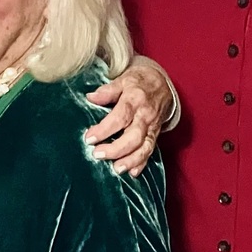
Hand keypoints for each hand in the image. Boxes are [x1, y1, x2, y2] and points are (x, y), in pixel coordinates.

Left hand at [85, 55, 171, 174]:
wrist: (162, 84)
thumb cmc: (138, 82)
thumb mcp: (123, 79)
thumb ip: (107, 90)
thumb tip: (91, 97)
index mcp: (135, 100)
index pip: (120, 117)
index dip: (104, 129)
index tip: (89, 138)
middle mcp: (145, 116)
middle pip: (134, 136)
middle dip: (116, 149)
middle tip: (97, 154)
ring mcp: (152, 127)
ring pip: (145, 147)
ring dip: (131, 160)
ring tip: (116, 169)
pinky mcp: (155, 134)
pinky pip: (151, 150)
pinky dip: (143, 162)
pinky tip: (133, 172)